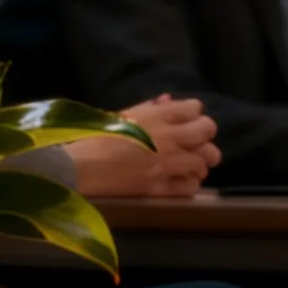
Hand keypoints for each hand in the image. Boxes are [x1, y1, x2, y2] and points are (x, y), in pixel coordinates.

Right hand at [67, 94, 218, 197]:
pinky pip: (190, 186)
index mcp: (157, 116)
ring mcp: (166, 164)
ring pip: (204, 160)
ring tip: (190, 163)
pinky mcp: (160, 187)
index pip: (195, 108)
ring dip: (200, 161)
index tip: (188, 121)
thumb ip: (149, 107)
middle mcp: (168, 137)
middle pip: (207, 130)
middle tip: (196, 142)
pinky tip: (181, 181)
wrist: (79, 166)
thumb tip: (168, 100)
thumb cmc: (95, 137)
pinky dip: (190, 183)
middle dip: (205, 135)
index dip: (194, 114)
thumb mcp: (122, 115)